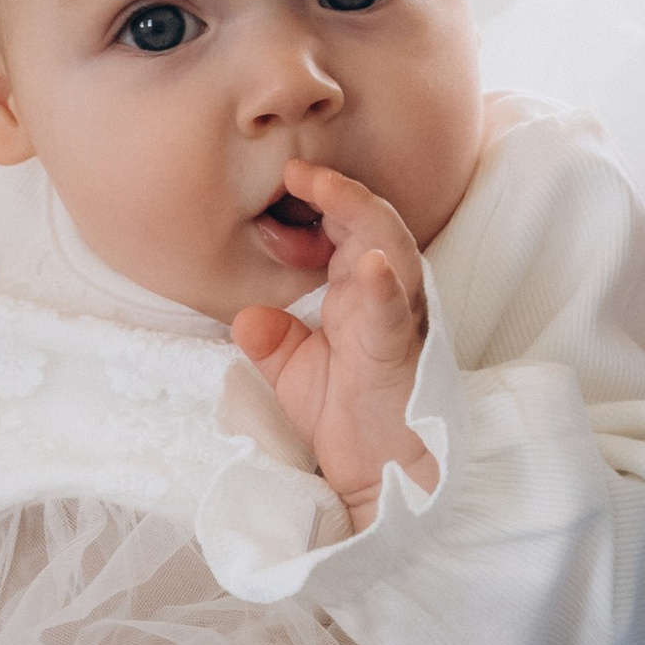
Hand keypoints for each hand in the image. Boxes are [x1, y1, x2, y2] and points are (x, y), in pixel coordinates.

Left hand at [231, 161, 436, 529]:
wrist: (383, 476)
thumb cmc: (352, 420)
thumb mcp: (296, 373)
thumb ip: (271, 339)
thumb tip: (244, 316)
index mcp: (360, 294)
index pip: (347, 229)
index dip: (321, 198)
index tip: (284, 175)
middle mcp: (386, 297)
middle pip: (373, 224)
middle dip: (340, 191)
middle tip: (296, 168)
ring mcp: (398, 321)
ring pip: (392, 251)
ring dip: (361, 215)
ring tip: (326, 187)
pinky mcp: (400, 354)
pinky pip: (394, 315)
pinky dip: (382, 287)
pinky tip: (367, 264)